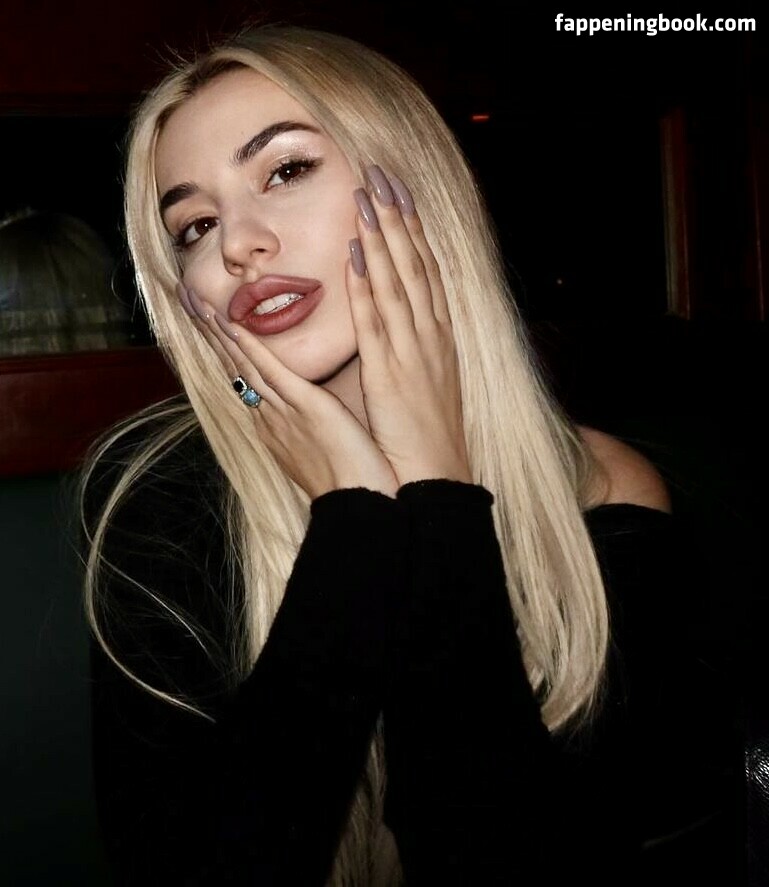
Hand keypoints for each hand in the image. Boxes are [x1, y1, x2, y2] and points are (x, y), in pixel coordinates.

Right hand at [179, 284, 398, 499]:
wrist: (362, 506)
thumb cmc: (354, 482)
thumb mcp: (325, 448)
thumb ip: (311, 426)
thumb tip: (312, 411)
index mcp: (276, 427)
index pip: (246, 380)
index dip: (227, 350)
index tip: (212, 325)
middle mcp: (270, 419)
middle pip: (235, 368)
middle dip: (212, 335)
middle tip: (190, 303)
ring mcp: (283, 413)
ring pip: (245, 365)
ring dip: (221, 333)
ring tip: (199, 304)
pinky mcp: (305, 407)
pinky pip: (270, 371)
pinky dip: (249, 346)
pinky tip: (231, 325)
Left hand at [346, 167, 471, 486]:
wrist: (437, 472)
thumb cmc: (429, 431)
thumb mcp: (429, 380)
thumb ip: (415, 346)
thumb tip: (401, 321)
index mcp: (439, 335)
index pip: (427, 271)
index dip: (413, 230)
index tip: (398, 195)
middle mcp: (430, 334)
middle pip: (415, 264)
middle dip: (398, 217)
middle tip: (381, 175)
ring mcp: (413, 349)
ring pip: (398, 282)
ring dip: (383, 236)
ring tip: (367, 196)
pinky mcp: (392, 370)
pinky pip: (377, 319)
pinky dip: (368, 283)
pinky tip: (356, 251)